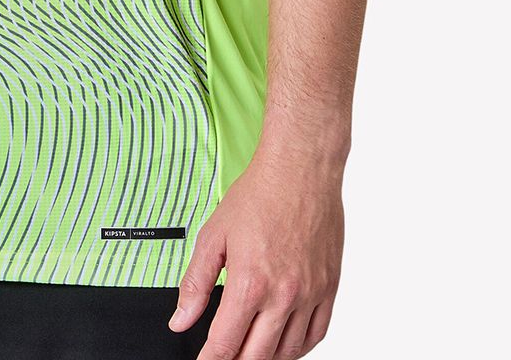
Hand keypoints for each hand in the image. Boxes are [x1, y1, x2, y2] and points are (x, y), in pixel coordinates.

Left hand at [168, 146, 343, 358]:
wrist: (301, 169)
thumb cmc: (259, 194)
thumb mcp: (213, 234)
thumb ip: (195, 283)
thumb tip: (180, 320)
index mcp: (250, 284)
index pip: (225, 344)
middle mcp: (283, 296)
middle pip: (257, 357)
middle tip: (224, 355)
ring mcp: (310, 294)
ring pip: (287, 352)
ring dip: (265, 357)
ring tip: (249, 350)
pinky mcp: (329, 288)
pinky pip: (316, 335)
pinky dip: (298, 348)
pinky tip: (283, 343)